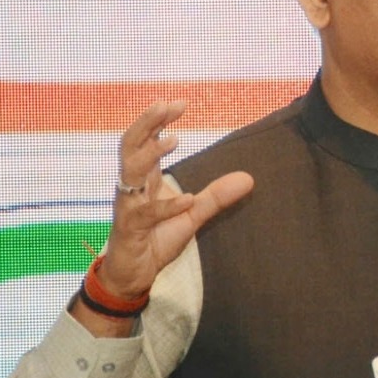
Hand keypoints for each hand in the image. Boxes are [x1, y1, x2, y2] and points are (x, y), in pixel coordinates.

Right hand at [97, 100, 253, 300]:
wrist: (133, 274)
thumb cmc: (155, 238)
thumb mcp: (192, 214)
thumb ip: (216, 196)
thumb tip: (249, 178)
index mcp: (144, 178)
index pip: (145, 139)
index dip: (158, 119)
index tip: (179, 102)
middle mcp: (132, 186)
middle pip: (130, 144)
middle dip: (147, 122)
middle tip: (167, 105)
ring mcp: (128, 206)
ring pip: (129, 171)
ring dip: (150, 153)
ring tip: (174, 139)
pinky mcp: (131, 229)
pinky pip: (146, 214)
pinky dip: (167, 206)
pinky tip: (188, 199)